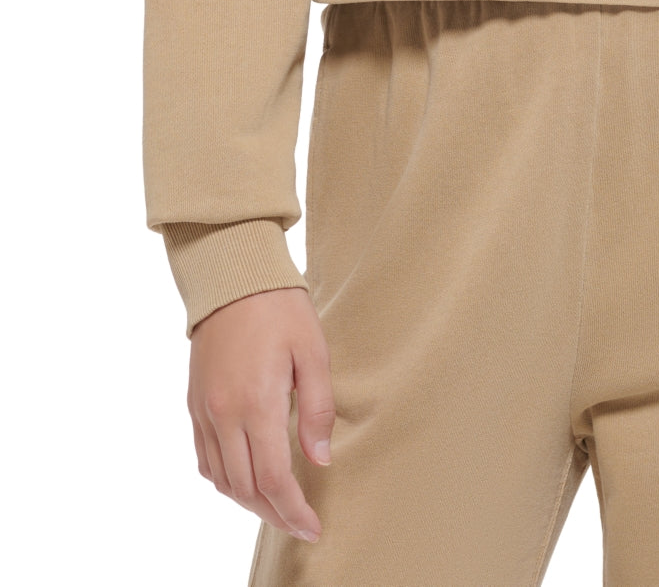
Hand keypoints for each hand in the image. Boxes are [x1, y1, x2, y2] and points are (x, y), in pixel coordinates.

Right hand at [187, 286, 334, 543]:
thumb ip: (317, 409)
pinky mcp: (194, 403)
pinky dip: (225, 480)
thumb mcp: (313, 351)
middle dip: (274, 514)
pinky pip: (204, 458)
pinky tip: (245, 479)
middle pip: (245, 488)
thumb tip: (319, 460)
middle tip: (300, 524)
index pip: (273, 478)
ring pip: (221, 479)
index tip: (312, 528)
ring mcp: (204, 410)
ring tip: (278, 506)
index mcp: (256, 402)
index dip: (293, 511)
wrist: (233, 275)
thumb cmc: (280, 308)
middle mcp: (223, 414)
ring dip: (248, 502)